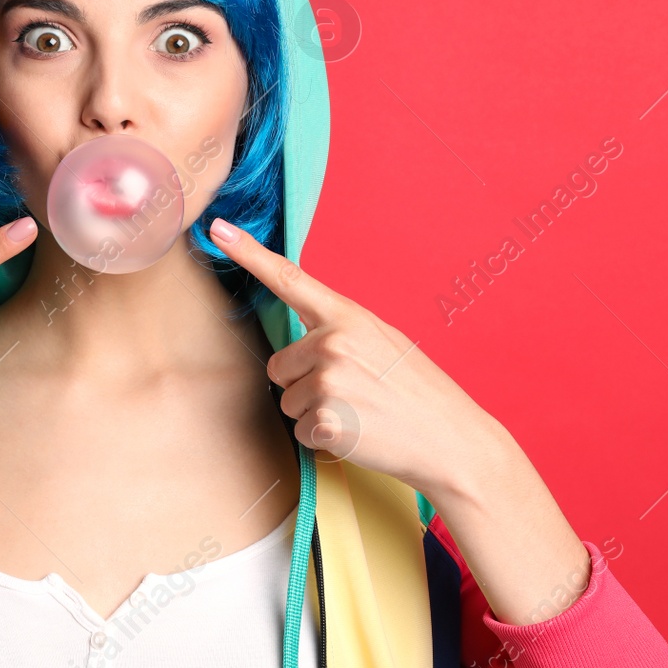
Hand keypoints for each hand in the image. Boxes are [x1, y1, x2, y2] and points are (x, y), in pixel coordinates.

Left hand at [207, 217, 506, 497]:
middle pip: (279, 366)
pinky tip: (359, 433)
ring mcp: (328, 382)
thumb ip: (337, 330)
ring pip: (287, 401)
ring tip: (359, 412)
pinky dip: (324, 439)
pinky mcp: (326, 421)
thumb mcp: (382, 340)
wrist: (451, 438)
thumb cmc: (415, 390)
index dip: (248, 252)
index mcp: (347, 317)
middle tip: (351, 393)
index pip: (289, 278)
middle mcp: (333, 343)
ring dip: (314, 413)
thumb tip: (300, 337)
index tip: (216, 228)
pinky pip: (300, 431)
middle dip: (303, 384)